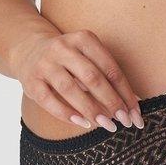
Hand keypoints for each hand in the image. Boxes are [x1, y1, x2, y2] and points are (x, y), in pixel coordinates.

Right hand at [13, 27, 144, 131]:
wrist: (29, 51)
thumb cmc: (70, 59)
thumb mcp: (88, 57)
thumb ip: (108, 77)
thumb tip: (133, 104)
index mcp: (83, 39)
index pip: (110, 68)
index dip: (125, 92)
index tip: (136, 112)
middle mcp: (63, 48)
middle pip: (92, 77)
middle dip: (111, 101)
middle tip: (125, 121)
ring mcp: (45, 64)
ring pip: (70, 89)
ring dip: (91, 110)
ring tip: (108, 125)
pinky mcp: (31, 81)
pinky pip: (49, 100)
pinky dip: (67, 114)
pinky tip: (83, 123)